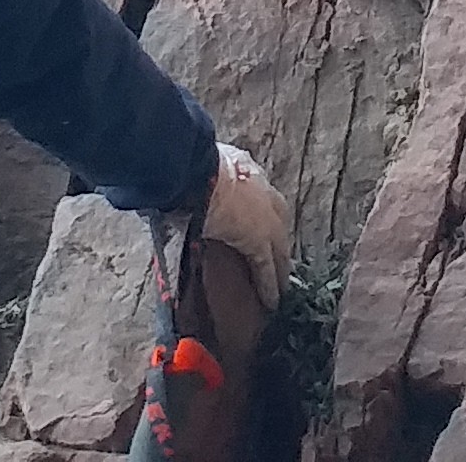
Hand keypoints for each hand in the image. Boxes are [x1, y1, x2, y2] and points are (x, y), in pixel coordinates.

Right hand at [194, 143, 291, 297]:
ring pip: (278, 249)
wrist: (194, 168)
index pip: (261, 195)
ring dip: (279, 268)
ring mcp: (264, 216)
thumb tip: (184, 184)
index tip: (262, 227)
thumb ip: (200, 177)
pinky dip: (268, 285)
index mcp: (245, 168)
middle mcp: (261, 191)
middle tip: (278, 260)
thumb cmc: (187, 163)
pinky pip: (266, 267)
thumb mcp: (198, 164)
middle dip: (279, 241)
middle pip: (278, 222)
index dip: (263, 213)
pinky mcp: (258, 240)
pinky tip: (272, 301)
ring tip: (281, 288)